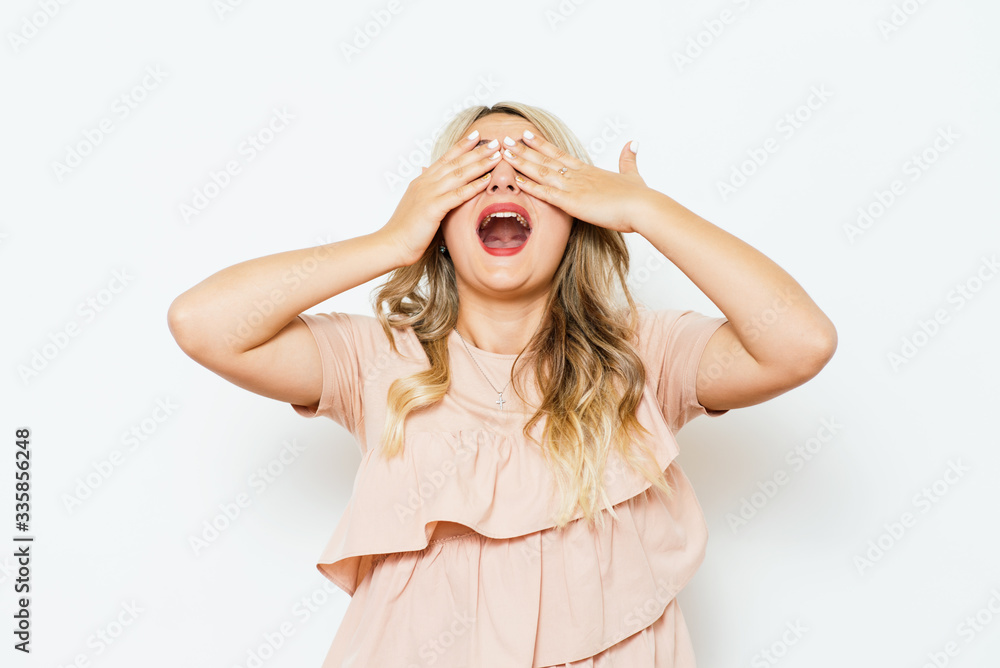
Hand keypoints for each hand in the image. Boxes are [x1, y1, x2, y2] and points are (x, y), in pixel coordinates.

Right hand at [378, 131, 501, 265]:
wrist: (392, 242)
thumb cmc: (405, 228)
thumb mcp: (415, 201)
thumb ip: (424, 186)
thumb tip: (425, 171)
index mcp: (422, 180)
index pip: (445, 158)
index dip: (462, 145)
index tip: (477, 135)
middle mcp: (426, 182)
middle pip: (455, 162)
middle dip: (477, 151)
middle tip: (495, 142)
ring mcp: (429, 193)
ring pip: (459, 174)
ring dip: (480, 164)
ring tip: (496, 156)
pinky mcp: (433, 208)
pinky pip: (457, 194)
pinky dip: (473, 186)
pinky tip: (487, 180)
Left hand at [500, 131, 654, 233]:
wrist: (643, 207)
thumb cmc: (639, 196)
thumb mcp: (632, 174)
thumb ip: (628, 160)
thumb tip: (633, 143)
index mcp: (588, 170)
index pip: (559, 154)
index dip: (541, 145)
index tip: (526, 135)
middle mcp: (577, 175)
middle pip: (545, 159)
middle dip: (523, 150)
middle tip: (505, 140)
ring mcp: (573, 188)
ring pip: (541, 172)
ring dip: (521, 162)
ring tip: (504, 153)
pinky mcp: (572, 202)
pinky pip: (545, 193)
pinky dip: (529, 186)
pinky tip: (515, 180)